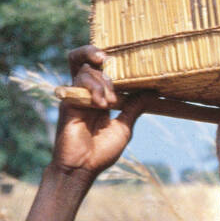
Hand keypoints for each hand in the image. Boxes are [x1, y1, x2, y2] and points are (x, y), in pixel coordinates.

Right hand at [51, 46, 145, 177]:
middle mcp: (85, 93)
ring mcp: (75, 97)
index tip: (127, 60)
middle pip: (81, 60)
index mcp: (99, 97)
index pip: (100, 69)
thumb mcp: (124, 127)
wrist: (82, 169)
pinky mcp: (67, 103)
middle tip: (105, 57)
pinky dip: (93, 90)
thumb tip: (152, 91)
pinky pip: (78, 85)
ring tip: (110, 102)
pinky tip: (101, 105)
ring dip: (102, 83)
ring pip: (84, 71)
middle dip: (91, 51)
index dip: (108, 60)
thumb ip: (134, 107)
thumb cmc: (101, 152)